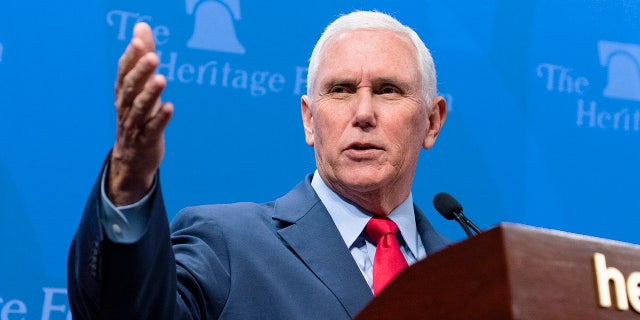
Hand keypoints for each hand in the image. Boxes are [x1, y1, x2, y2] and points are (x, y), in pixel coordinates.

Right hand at [108, 22, 173, 205]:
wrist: (131, 159)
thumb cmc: (137, 116)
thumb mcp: (139, 87)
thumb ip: (142, 57)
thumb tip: (142, 27)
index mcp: (123, 94)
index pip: (124, 72)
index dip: (131, 57)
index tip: (139, 41)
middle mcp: (126, 108)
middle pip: (130, 88)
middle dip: (140, 72)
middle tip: (153, 57)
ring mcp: (135, 126)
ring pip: (140, 108)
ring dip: (151, 94)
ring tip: (162, 79)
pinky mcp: (147, 141)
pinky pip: (152, 129)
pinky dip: (160, 119)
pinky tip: (170, 108)